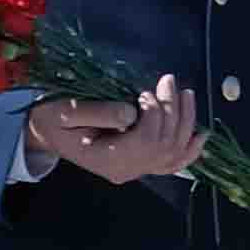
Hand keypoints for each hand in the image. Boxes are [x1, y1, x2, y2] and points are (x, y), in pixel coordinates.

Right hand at [28, 77, 202, 186]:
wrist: (47, 132)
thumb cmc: (52, 117)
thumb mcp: (65, 111)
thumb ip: (98, 112)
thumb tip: (131, 112)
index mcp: (106, 159)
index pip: (145, 141)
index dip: (154, 114)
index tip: (146, 91)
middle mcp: (125, 170)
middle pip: (164, 145)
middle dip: (171, 110)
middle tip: (168, 80)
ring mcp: (134, 170)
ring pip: (172, 152)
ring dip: (185, 121)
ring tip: (186, 93)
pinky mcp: (139, 163)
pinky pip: (170, 163)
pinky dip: (189, 150)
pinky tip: (202, 135)